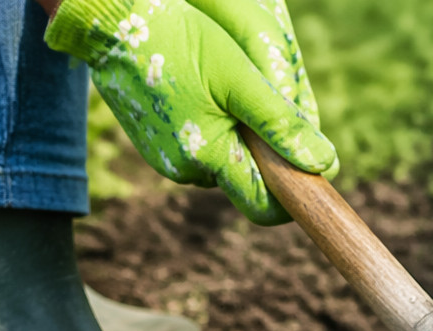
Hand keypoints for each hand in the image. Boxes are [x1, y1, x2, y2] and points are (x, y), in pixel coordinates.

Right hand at [44, 0, 337, 225]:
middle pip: (247, 180)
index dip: (292, 193)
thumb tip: (323, 164)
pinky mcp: (157, 144)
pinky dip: (216, 125)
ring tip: (230, 89)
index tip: (313, 168)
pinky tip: (207, 90)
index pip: (263, 206)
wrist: (109, 21)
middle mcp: (185, 170)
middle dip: (265, 153)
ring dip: (240, 135)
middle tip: (264, 104)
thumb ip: (280, 124)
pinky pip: (202, 146)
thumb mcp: (239, 78)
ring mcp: (167, 159)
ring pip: (226, 160)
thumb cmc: (177, 40)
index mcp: (207, 158)